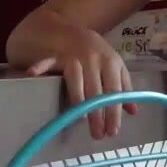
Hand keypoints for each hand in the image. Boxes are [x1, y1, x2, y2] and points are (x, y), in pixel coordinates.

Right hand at [24, 15, 137, 139]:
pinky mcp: (58, 55)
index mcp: (111, 63)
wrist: (75, 31)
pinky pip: (48, 61)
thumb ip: (125, 87)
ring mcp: (75, 57)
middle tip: (97, 135)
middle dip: (97, 115)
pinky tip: (32, 74)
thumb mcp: (115, 67)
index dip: (114, 112)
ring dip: (77, 102)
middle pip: (96, 92)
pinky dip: (40, 66)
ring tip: (78, 121)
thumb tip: (134, 111)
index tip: (113, 131)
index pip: (114, 92)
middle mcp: (94, 60)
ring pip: (76, 83)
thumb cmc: (98, 54)